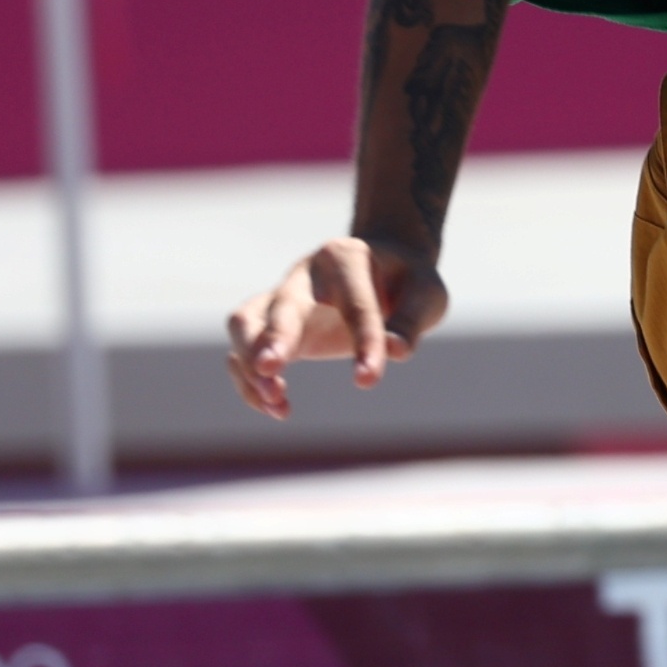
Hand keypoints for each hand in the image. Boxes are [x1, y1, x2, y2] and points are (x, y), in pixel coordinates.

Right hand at [224, 239, 447, 420]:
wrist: (384, 266)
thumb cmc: (408, 282)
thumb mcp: (426, 293)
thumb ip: (411, 320)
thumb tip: (396, 352)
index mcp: (347, 258)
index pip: (355, 305)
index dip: (364, 342)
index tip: (368, 380)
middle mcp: (306, 276)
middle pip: (281, 304)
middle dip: (274, 336)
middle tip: (272, 369)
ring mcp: (282, 299)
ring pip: (244, 322)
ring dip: (249, 362)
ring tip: (277, 401)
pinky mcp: (270, 327)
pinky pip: (240, 352)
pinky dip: (248, 382)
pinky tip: (279, 408)